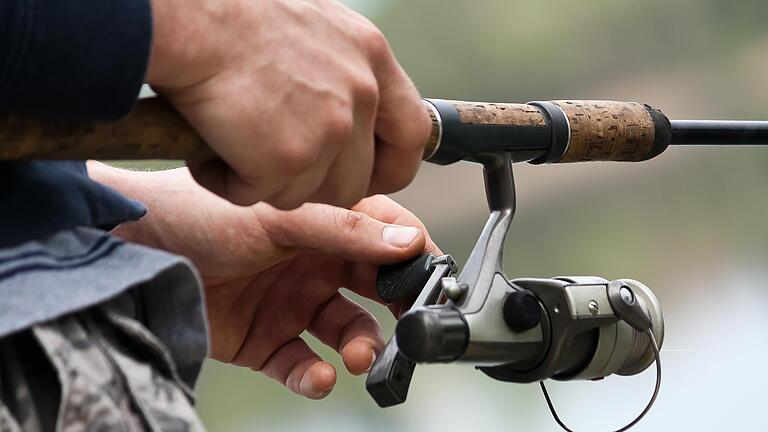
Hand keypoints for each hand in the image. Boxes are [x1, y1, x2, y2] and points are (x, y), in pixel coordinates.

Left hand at [92, 164, 437, 398]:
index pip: (387, 238)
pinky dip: (316, 376)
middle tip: (409, 326)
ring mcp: (293, 303)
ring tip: (358, 355)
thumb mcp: (282, 216)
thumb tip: (410, 242)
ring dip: (361, 348)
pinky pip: (304, 367)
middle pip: (376, 290)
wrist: (137, 248)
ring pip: (348, 333)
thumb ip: (347, 230)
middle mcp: (316, 262)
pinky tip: (318, 375)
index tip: (433, 281)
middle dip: (396, 309)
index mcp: (327, 222)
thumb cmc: (204, 214)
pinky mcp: (266, 342)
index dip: (413, 258)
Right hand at [146, 0, 430, 208]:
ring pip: (307, 193)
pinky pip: (259, 195)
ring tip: (232, 142)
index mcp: (370, 58)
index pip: (412, 133)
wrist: (189, 18)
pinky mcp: (289, 158)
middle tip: (273, 166)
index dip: (390, 167)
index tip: (368, 177)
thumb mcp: (314, 29)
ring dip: (268, 181)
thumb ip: (342, 73)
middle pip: (355, 181)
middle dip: (315, 186)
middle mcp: (360, 94)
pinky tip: (210, 148)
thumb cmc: (233, 15)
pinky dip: (229, 182)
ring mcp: (329, 129)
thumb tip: (351, 117)